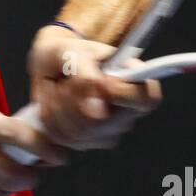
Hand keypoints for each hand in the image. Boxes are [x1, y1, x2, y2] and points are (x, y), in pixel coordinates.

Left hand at [28, 24, 160, 148]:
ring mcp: (108, 131)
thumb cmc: (68, 53)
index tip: (102, 82)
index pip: (147, 98)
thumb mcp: (73, 52)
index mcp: (134, 82)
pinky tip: (54, 103)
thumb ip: (86, 75)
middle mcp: (127, 112)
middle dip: (75, 99)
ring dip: (59, 108)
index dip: (124, 95)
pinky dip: (51, 119)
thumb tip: (97, 110)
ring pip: (80, 133)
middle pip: (104, 123)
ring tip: (59, 88)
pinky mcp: (86, 142)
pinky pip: (63, 139)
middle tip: (68, 79)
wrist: (49, 63)